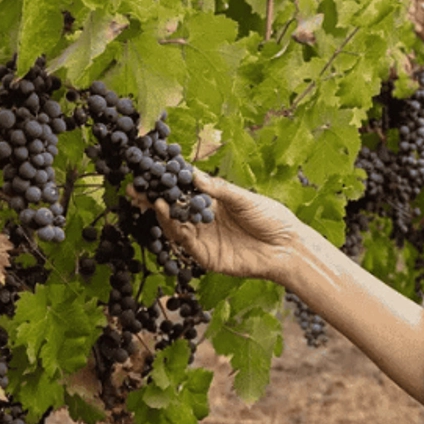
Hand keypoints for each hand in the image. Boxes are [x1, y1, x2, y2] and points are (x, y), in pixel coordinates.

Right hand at [151, 169, 303, 283]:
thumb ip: (219, 189)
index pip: (187, 188)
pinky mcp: (205, 255)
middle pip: (175, 207)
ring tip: (151, 197)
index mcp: (214, 201)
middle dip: (155, 197)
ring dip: (161, 211)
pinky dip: (173, 227)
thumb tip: (193, 174)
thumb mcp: (244, 199)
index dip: (170, 179)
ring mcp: (204, 237)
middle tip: (137, 186)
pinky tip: (166, 212)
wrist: (287, 249)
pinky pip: (184, 241)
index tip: (152, 167)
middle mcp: (205, 219)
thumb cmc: (271, 218)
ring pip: (175, 224)